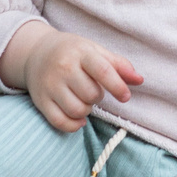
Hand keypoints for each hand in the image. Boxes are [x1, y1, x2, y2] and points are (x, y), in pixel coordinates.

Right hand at [0, 23, 142, 132]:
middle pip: (91, 94)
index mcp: (81, 53)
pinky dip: (74, 125)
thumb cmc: (73, 53)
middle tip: (92, 89)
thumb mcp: (95, 51)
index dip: (118, 86)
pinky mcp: (41, 101)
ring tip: (83, 100)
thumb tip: (140, 80)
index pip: (103, 71)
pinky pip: (60, 122)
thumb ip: (119, 65)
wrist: (36, 52)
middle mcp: (64, 68)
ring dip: (86, 110)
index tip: (125, 96)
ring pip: (77, 110)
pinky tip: (78, 118)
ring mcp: (50, 85)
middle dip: (97, 96)